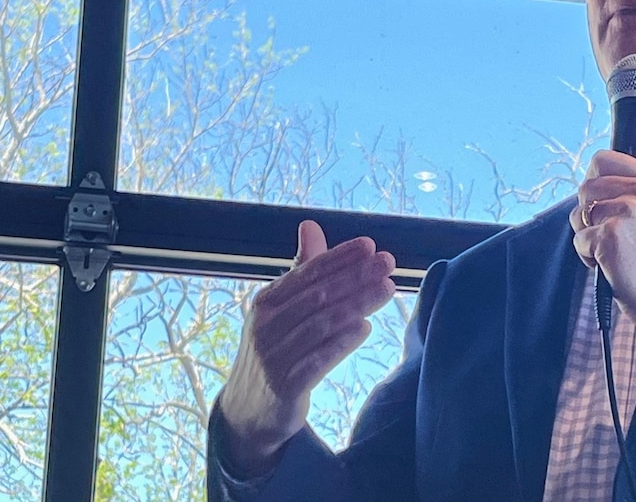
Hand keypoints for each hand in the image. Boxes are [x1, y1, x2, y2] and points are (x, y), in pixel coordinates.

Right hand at [216, 220, 395, 474]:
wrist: (248, 410)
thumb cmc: (274, 350)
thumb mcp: (281, 309)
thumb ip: (301, 269)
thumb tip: (310, 225)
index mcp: (266, 301)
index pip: (306, 272)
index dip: (339, 258)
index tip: (370, 246)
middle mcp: (266, 325)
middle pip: (318, 296)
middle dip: (355, 277)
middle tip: (388, 264)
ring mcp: (273, 356)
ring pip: (321, 325)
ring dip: (356, 305)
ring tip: (387, 290)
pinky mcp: (284, 386)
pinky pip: (316, 361)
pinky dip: (341, 343)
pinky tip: (365, 328)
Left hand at [569, 144, 635, 335]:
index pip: (602, 159)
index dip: (595, 181)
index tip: (604, 204)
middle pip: (585, 189)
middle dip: (589, 215)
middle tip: (612, 235)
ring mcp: (624, 213)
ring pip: (578, 215)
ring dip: (588, 238)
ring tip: (614, 252)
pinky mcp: (608, 237)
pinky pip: (579, 240)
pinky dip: (588, 258)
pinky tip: (611, 266)